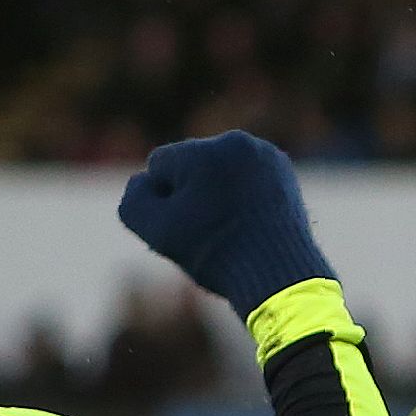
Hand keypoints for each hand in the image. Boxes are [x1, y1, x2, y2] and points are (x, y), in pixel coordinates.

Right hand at [117, 132, 333, 320]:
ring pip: (218, 170)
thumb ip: (133, 200)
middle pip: (189, 164)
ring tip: (228, 227)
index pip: (158, 165)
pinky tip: (246, 222)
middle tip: (205, 230)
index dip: (161, 200)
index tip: (182, 225)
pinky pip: (246, 175)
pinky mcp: (281, 168)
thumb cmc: (214, 253)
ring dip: (214, 193)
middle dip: (189, 192)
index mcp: (201, 150)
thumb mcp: (155, 232)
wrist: (277, 274)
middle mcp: (235, 141)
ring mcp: (263, 152)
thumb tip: (142, 180)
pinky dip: (240, 194)